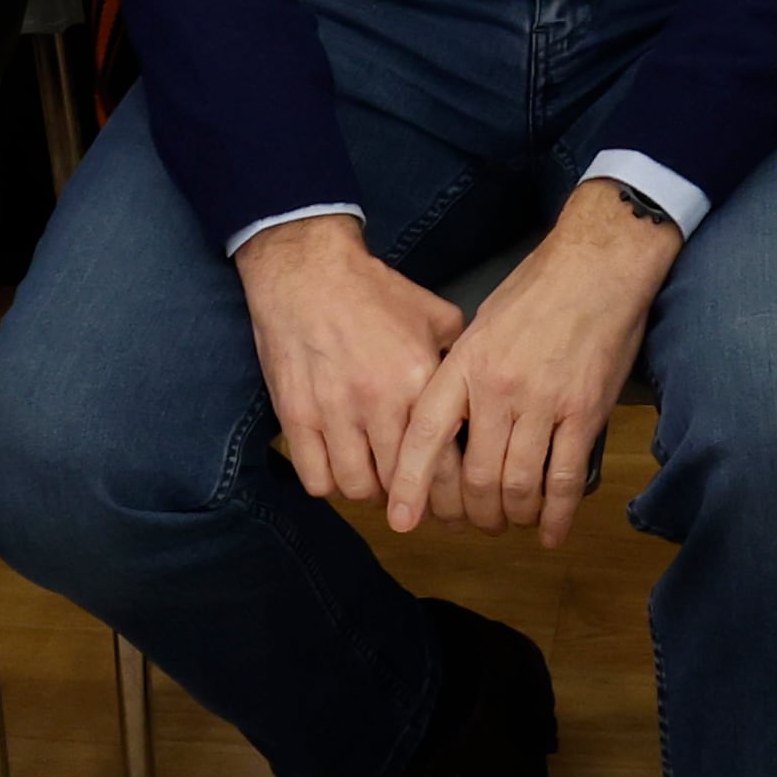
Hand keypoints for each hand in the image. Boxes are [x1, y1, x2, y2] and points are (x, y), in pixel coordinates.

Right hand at [232, 212, 462, 507]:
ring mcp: (334, 412)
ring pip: (356, 488)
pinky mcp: (296, 416)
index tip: (452, 506)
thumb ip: (459, 357)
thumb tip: (480, 392)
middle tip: (414, 501)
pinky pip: (316, 478)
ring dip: (369, 491)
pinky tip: (339, 468)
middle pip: (400, 485)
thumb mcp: (433, 315)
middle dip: (411, 501)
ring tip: (375, 480)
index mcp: (419, 380)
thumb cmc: (371, 292)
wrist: (306, 271)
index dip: (451, 496)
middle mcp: (379, 403)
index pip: (445, 464)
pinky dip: (329, 483)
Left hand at [388, 179, 676, 545]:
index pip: (426, 437)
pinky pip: (566, 478)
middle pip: (477, 476)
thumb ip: (463, 377)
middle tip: (476, 524)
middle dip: (474, 513)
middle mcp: (498, 389)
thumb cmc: (536, 292)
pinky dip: (557, 514)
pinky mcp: (585, 413)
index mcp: (464, 365)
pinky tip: (551, 532)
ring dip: (513, 516)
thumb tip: (452, 426)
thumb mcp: (480, 327)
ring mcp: (544, 403)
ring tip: (512, 523)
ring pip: (519, 486)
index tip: (403, 520)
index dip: (410, 485)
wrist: (598, 266)